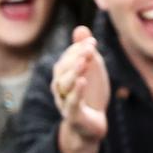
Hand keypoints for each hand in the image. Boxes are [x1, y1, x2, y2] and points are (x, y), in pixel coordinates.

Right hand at [53, 26, 109, 144]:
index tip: (92, 42)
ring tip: (85, 62)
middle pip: (63, 70)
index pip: (68, 58)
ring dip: (74, 72)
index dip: (78, 49)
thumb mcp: (92, 70)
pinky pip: (72, 102)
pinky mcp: (73, 115)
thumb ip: (85, 51)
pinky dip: (77, 92)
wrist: (92, 123)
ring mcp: (64, 100)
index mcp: (63, 74)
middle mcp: (60, 86)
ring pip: (65, 85)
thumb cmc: (90, 94)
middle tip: (89, 48)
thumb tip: (82, 29)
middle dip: (76, 58)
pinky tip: (83, 82)